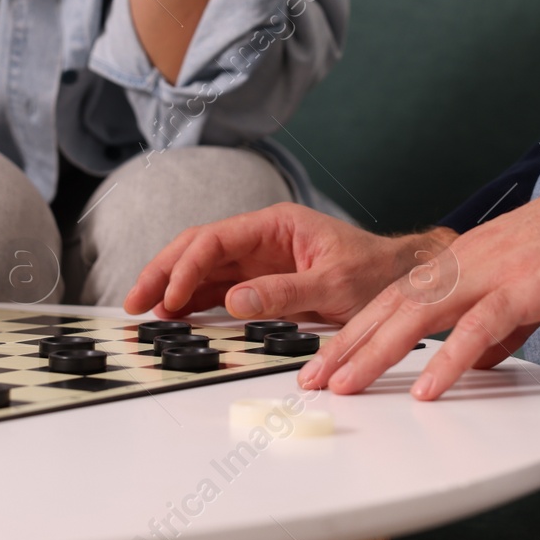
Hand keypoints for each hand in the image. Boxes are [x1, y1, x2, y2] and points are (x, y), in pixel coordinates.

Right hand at [124, 202, 457, 323]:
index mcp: (276, 224)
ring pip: (202, 269)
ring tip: (145, 311)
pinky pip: (219, 289)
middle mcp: (261, 238)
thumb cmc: (376, 274)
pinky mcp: (263, 283)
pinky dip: (194, 301)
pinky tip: (176, 315)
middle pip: (198, 248)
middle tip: (135, 300)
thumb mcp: (334, 285)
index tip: (171, 296)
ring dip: (172, 288)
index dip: (186, 266)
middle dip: (163, 271)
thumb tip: (234, 301)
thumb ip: (284, 293)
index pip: (215, 238)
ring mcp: (259, 260)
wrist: (404, 281)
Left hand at [298, 131, 539, 399]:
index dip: (355, 330)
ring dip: (376, 352)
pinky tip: (425, 388)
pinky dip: (448, 361)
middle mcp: (465, 261)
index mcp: (462, 259)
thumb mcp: (528, 284)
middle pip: (391, 305)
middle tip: (312, 379)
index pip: (395, 297)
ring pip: (419, 314)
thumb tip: (478, 361)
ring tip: (346, 385)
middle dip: (346, 344)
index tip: (325, 360)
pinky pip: (479, 328)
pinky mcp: (527, 286)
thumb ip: (499, 325)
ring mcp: (494, 271)